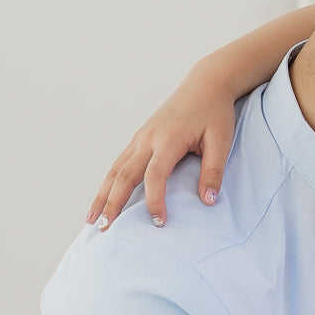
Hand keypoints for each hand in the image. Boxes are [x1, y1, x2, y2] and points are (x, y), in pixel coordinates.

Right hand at [86, 67, 236, 228]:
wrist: (205, 85)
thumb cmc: (215, 113)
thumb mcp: (221, 141)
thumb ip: (214, 171)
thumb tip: (209, 201)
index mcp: (168, 139)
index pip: (155, 176)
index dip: (154, 201)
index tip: (159, 223)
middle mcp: (148, 139)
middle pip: (124, 175)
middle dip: (113, 203)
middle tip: (107, 230)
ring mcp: (140, 138)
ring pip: (115, 170)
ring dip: (103, 195)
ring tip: (93, 220)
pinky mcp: (139, 138)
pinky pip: (119, 163)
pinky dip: (108, 182)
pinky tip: (102, 198)